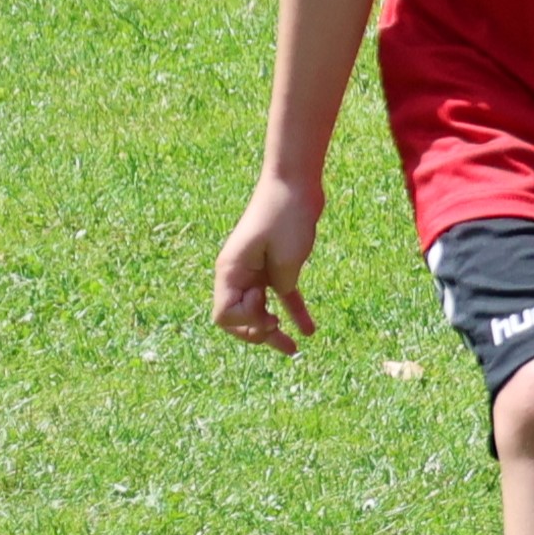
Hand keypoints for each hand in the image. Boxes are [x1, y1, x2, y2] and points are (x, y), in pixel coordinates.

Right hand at [211, 177, 322, 355]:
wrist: (296, 184)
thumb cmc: (286, 216)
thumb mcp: (285, 258)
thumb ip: (280, 286)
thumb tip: (278, 303)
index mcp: (231, 271)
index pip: (225, 315)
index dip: (246, 325)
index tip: (269, 313)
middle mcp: (239, 274)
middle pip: (240, 317)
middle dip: (257, 333)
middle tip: (282, 339)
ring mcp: (257, 270)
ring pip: (261, 310)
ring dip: (274, 331)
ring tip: (294, 351)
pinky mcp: (277, 266)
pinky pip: (283, 296)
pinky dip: (294, 312)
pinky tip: (309, 330)